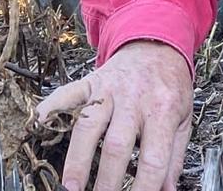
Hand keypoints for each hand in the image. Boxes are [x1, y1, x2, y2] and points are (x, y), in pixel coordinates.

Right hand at [36, 40, 192, 190]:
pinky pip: (67, 95)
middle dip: (107, 180)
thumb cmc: (169, 86)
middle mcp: (135, 99)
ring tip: (71, 186)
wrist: (157, 46)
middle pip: (117, 146)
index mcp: (163, 110)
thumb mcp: (183, 118)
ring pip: (89, 126)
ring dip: (78, 160)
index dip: (145, 186)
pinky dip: (50, 110)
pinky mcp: (90, 82)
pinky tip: (39, 127)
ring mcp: (109, 90)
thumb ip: (174, 156)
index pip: (154, 158)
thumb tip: (169, 190)